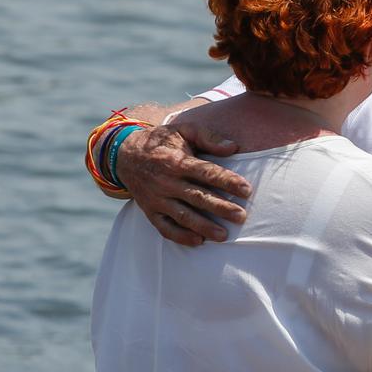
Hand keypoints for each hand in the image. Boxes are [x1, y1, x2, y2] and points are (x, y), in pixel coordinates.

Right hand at [117, 122, 251, 245]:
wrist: (125, 155)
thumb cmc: (162, 141)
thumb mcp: (183, 130)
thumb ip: (209, 137)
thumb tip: (233, 147)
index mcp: (176, 161)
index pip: (206, 172)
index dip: (227, 181)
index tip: (246, 190)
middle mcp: (165, 182)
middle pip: (197, 197)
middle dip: (220, 208)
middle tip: (241, 216)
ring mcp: (156, 199)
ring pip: (183, 215)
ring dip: (204, 226)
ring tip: (224, 235)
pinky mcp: (150, 211)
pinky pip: (164, 227)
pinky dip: (180, 236)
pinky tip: (198, 241)